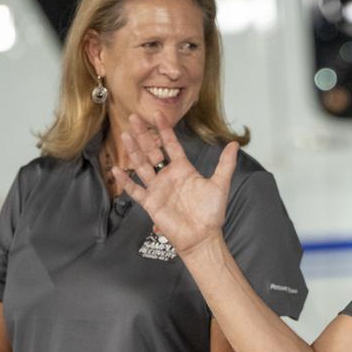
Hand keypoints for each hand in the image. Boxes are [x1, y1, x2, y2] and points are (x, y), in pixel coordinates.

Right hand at [114, 111, 238, 256]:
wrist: (202, 236)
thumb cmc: (211, 213)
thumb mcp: (220, 185)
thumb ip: (225, 164)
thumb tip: (234, 144)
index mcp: (183, 169)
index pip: (171, 145)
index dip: (164, 130)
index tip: (158, 114)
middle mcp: (168, 176)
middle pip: (152, 151)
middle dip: (143, 135)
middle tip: (134, 117)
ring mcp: (158, 189)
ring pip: (141, 165)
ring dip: (133, 151)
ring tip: (125, 135)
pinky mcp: (150, 203)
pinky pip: (135, 190)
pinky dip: (126, 181)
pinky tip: (117, 169)